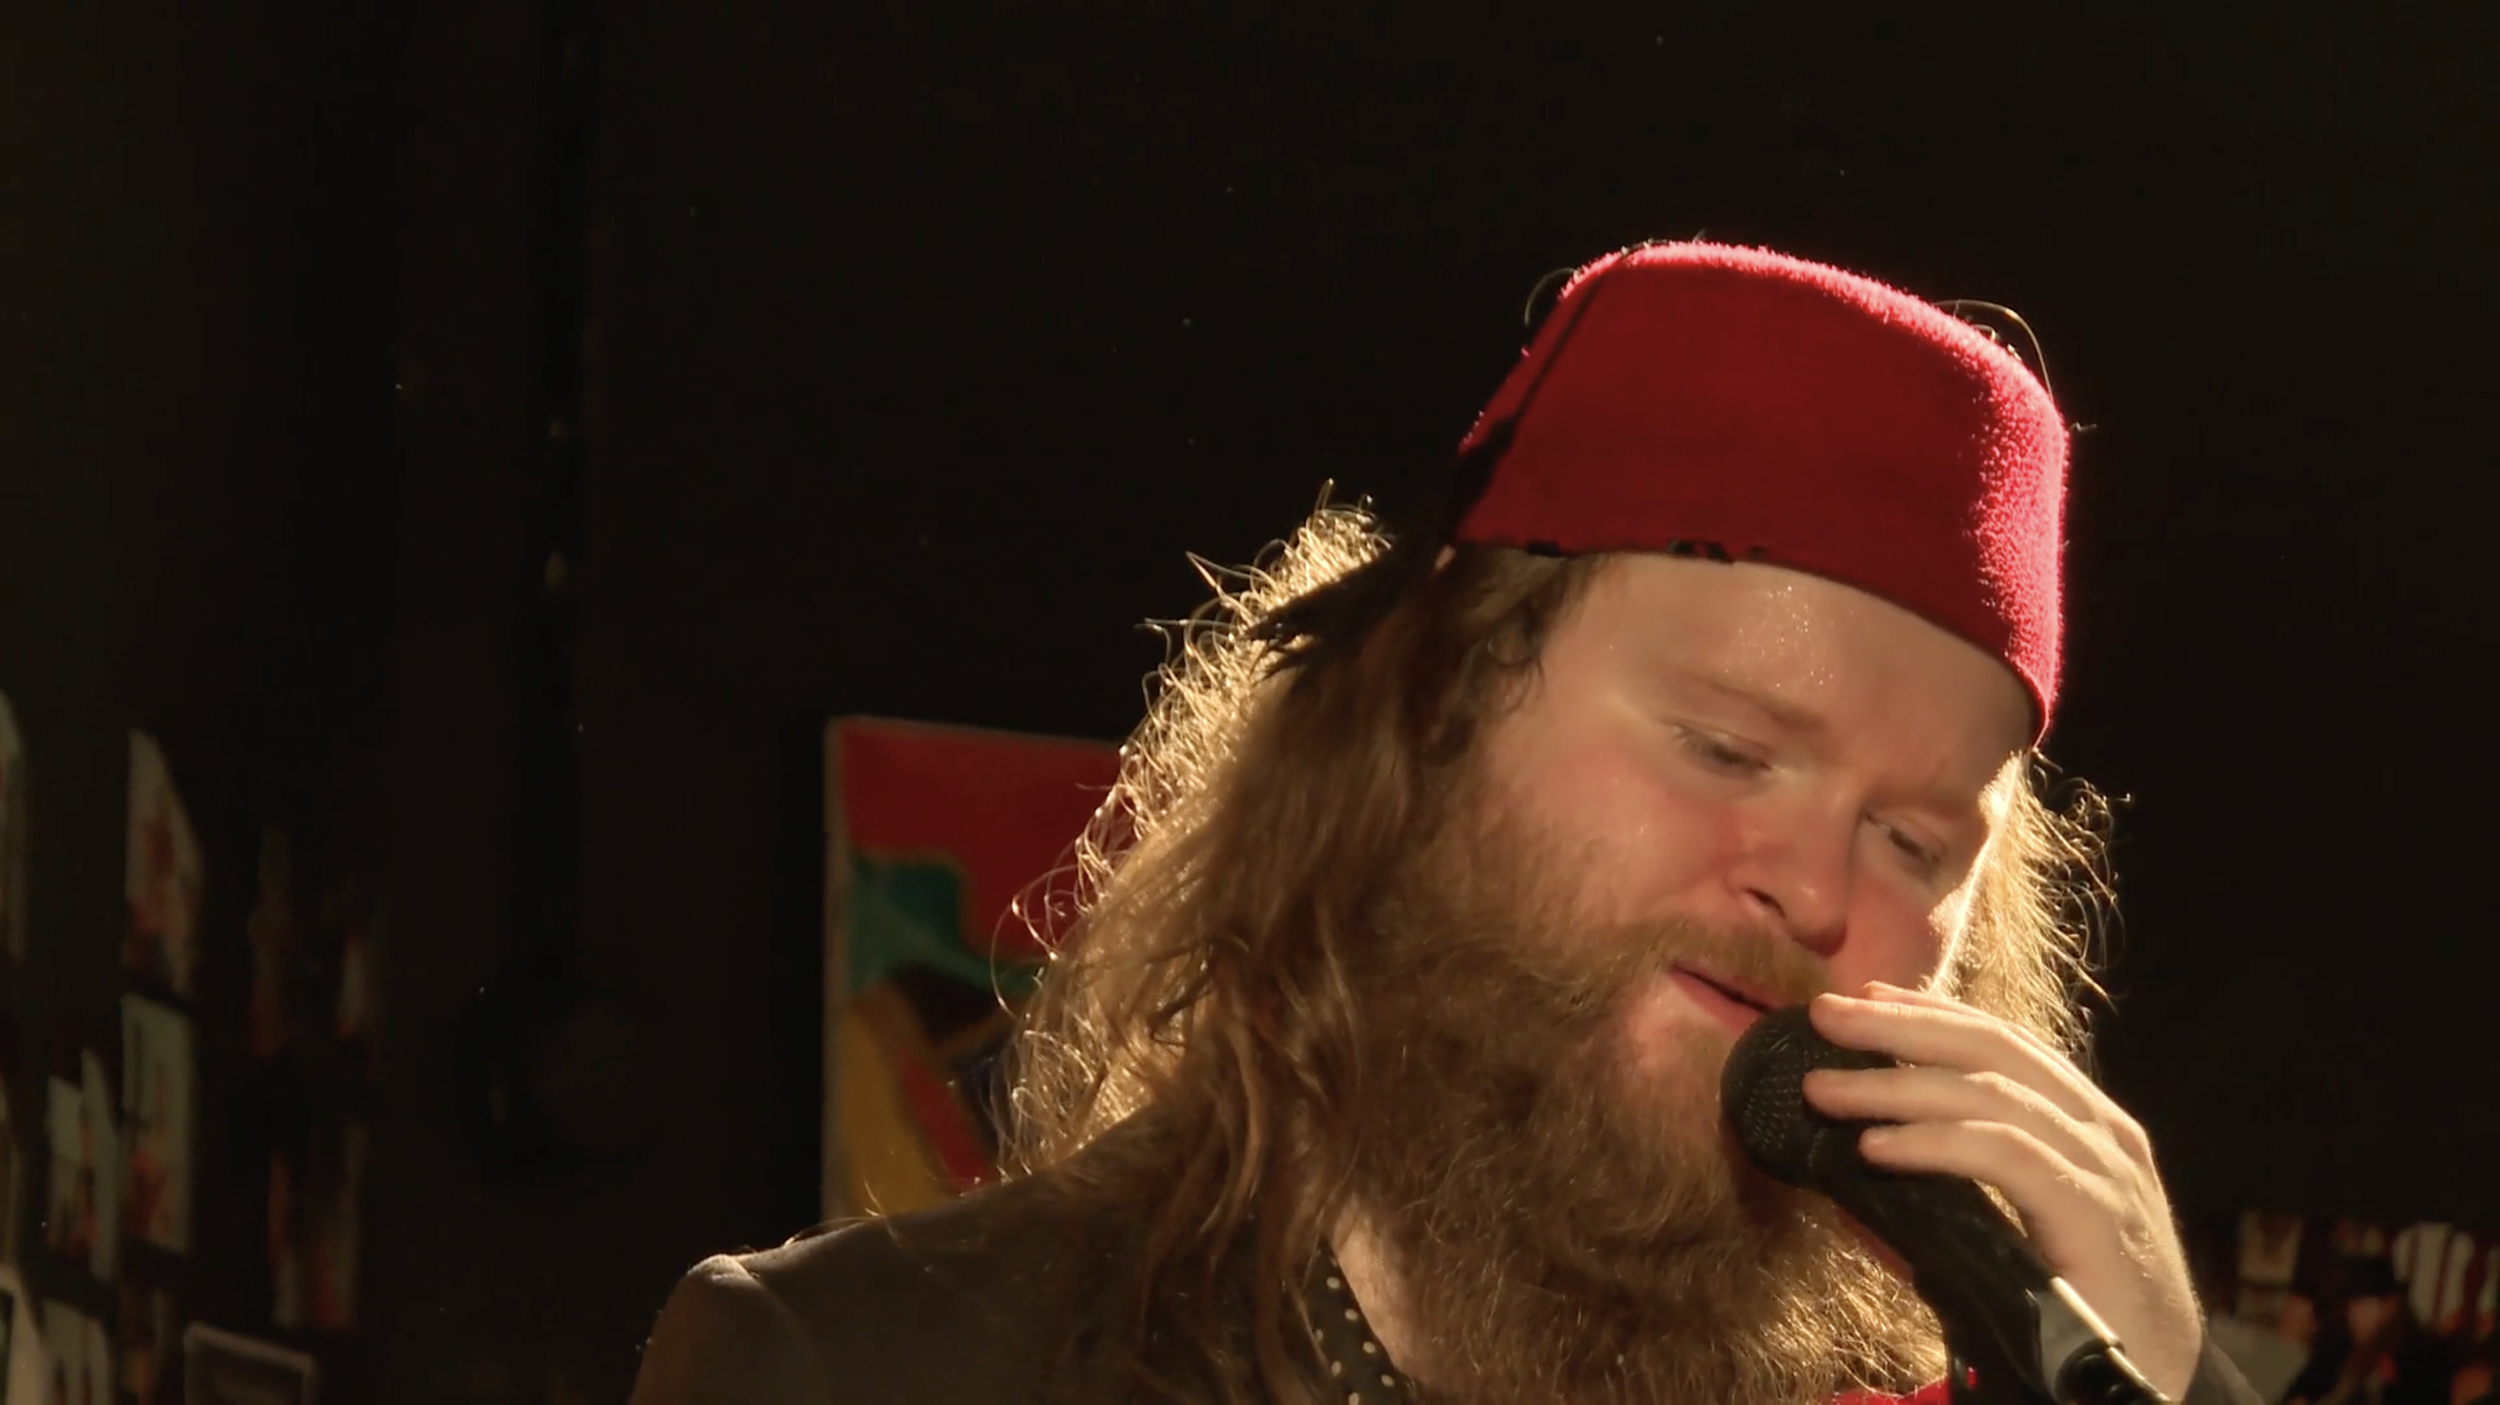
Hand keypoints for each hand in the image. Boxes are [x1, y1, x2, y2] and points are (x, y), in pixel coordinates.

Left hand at [1799, 981, 2203, 1401]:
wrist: (2144, 1390)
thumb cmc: (2072, 1315)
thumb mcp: (1994, 1242)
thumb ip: (1930, 1202)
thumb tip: (1843, 1168)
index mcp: (2084, 1127)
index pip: (2004, 1045)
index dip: (1932, 1015)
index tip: (1863, 998)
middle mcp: (2101, 1133)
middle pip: (1993, 1051)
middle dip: (1901, 1027)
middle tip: (1824, 1015)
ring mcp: (2104, 1170)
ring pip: (1992, 1096)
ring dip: (1895, 1086)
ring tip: (1823, 1091)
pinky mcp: (2096, 1214)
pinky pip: (2006, 1157)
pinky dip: (1933, 1144)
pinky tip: (1875, 1147)